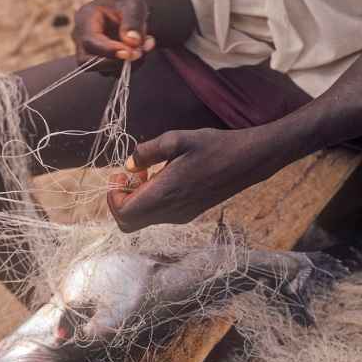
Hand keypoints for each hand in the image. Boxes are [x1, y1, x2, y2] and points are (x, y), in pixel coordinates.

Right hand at [72, 0, 155, 66]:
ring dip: (127, 63)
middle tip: (139, 54)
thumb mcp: (134, 3)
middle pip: (86, 61)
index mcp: (85, 17)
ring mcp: (88, 50)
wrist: (131, 9)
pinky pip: (112, 71)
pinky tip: (142, 50)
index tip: (130, 52)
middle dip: (114, 62)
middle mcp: (81, 36)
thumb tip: (132, 42)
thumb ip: (133, 21)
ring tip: (146, 45)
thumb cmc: (129, 2)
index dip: (109, 50)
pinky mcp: (100, 60)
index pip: (90, 41)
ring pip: (102, 69)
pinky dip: (130, 65)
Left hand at [107, 126, 282, 231]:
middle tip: (131, 173)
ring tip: (147, 170)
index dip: (113, 198)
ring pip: (144, 219)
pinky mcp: (189, 213)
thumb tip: (129, 164)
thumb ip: (148, 152)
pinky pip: (159, 214)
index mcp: (166, 195)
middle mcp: (172, 212)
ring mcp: (181, 215)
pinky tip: (162, 175)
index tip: (119, 174)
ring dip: (137, 198)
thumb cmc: (215, 146)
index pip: (124, 215)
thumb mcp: (177, 138)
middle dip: (121, 199)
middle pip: (130, 222)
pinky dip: (151, 198)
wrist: (249, 160)